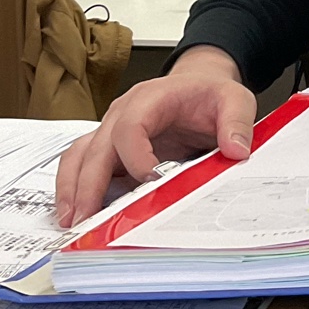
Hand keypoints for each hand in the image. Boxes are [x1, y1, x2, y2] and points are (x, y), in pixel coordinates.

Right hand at [54, 46, 254, 226]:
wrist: (198, 88)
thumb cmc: (208, 94)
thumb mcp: (234, 100)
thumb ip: (236, 122)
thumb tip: (235, 150)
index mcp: (150, 98)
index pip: (131, 126)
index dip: (136, 155)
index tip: (152, 181)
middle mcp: (122, 113)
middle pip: (96, 147)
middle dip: (89, 184)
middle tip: (87, 218)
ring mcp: (112, 131)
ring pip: (80, 156)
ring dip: (72, 188)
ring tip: (72, 221)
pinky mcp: (110, 149)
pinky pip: (83, 166)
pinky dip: (74, 189)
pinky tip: (76, 213)